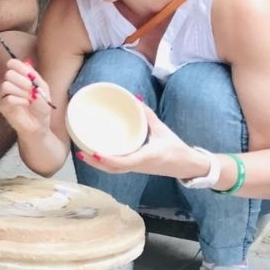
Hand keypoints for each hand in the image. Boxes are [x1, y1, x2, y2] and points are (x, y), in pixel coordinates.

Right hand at [0, 58, 52, 136]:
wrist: (39, 123)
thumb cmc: (41, 106)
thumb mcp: (43, 89)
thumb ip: (35, 78)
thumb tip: (27, 66)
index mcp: (19, 77)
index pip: (12, 64)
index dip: (18, 65)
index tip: (27, 73)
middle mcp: (9, 83)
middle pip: (9, 74)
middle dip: (22, 81)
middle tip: (31, 89)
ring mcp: (3, 94)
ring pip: (5, 85)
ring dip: (21, 92)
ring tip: (30, 99)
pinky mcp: (1, 105)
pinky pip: (7, 98)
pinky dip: (19, 100)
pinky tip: (26, 104)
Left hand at [75, 106, 197, 178]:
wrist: (188, 165)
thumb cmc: (176, 148)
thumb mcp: (162, 129)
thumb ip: (147, 115)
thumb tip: (134, 99)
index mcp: (146, 157)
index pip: (124, 162)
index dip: (108, 159)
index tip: (95, 153)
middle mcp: (138, 166)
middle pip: (113, 169)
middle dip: (96, 163)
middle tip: (81, 151)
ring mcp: (136, 169)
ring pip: (114, 171)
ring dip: (98, 165)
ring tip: (83, 153)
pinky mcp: (136, 169)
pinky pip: (118, 169)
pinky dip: (105, 164)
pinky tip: (96, 155)